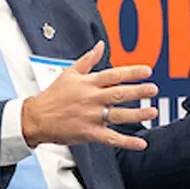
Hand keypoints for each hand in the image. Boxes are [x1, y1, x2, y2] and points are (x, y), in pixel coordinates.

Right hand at [19, 41, 158, 150]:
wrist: (36, 118)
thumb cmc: (53, 96)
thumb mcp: (69, 72)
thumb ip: (88, 59)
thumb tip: (100, 45)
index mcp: (88, 83)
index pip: (113, 75)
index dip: (132, 72)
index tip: (147, 70)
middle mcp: (91, 99)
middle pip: (119, 94)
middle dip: (138, 91)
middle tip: (153, 89)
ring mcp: (91, 116)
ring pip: (119, 115)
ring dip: (138, 114)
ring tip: (153, 111)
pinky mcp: (89, 133)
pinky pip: (111, 138)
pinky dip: (127, 142)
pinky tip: (141, 143)